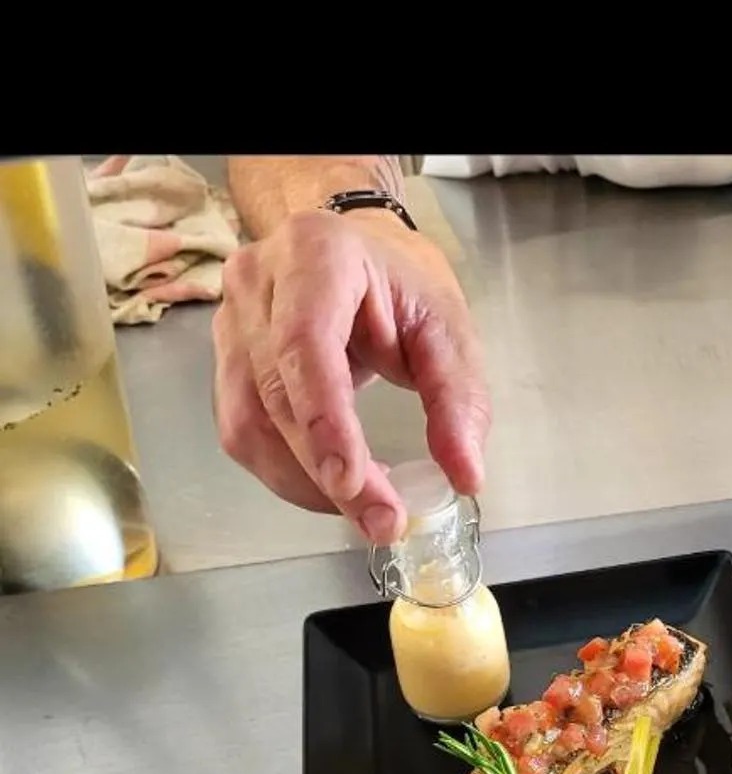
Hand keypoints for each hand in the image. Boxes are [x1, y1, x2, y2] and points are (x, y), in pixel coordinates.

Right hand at [213, 211, 490, 539]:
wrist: (355, 255)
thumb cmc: (398, 284)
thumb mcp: (446, 329)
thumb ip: (459, 400)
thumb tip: (464, 474)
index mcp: (315, 253)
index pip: (304, 342)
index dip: (323, 417)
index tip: (352, 479)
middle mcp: (257, 283)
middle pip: (275, 394)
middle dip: (326, 472)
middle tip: (382, 520)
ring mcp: (230, 323)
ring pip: (249, 424)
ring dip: (305, 483)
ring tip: (366, 511)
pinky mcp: (224, 363)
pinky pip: (244, 434)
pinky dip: (290, 473)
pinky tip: (334, 486)